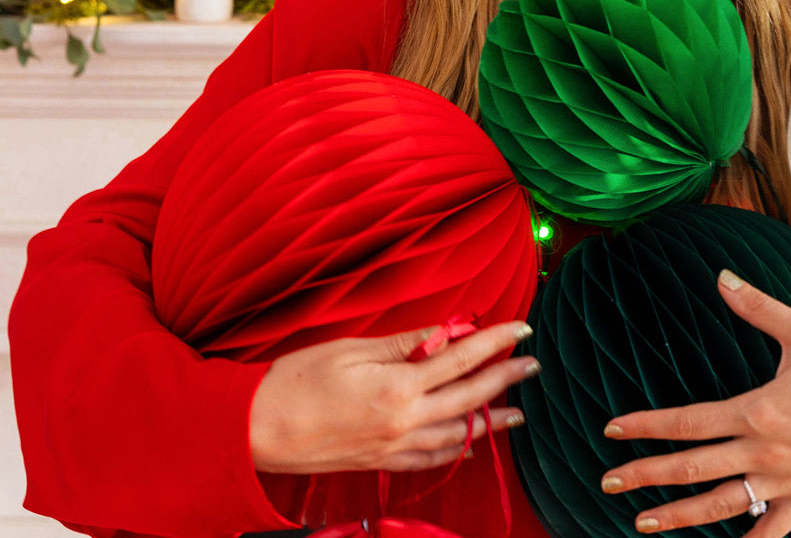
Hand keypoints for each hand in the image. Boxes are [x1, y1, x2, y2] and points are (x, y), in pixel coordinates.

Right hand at [250, 321, 537, 473]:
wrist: (258, 430)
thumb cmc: (297, 380)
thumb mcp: (353, 348)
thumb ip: (404, 343)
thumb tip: (444, 331)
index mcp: (398, 387)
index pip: (462, 358)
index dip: (495, 341)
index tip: (521, 327)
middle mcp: (404, 422)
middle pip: (470, 399)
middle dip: (505, 379)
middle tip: (532, 365)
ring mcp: (394, 447)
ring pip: (458, 435)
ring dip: (491, 420)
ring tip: (516, 409)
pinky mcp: (382, 463)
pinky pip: (431, 458)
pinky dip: (457, 448)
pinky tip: (469, 442)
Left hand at [599, 270, 790, 535]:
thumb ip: (756, 306)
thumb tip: (720, 276)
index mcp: (755, 414)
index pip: (685, 423)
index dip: (644, 427)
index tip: (611, 431)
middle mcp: (763, 454)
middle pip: (691, 469)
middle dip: (646, 475)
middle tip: (607, 481)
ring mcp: (785, 482)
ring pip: (721, 506)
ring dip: (679, 516)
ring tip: (642, 523)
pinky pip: (772, 528)